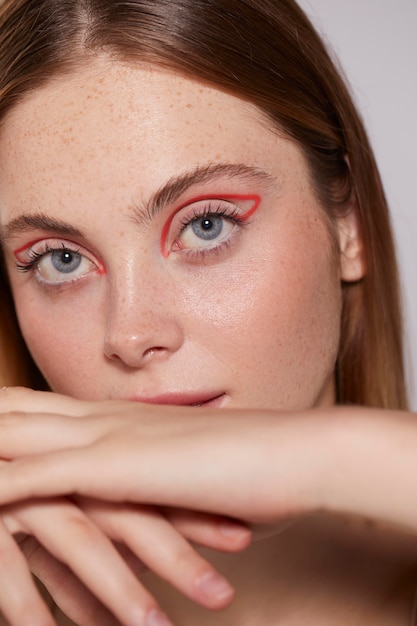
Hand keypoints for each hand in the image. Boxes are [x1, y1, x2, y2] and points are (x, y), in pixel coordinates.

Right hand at [0, 490, 250, 625]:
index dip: (196, 516)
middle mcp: (57, 471)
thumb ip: (86, 549)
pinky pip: (6, 562)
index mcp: (84, 461)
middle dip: (176, 553)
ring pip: (76, 536)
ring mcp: (18, 489)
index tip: (244, 540)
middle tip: (224, 594)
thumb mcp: (50, 514)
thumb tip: (122, 596)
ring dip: (119, 587)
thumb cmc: (6, 493)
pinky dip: (32, 602)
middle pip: (126, 509)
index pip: (150, 488)